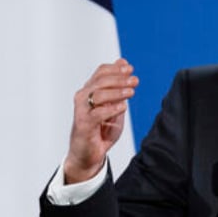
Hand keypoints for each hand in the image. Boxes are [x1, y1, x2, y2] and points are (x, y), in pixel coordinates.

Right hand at [63, 58, 138, 183]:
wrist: (89, 154)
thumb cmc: (101, 129)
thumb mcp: (114, 105)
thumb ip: (118, 87)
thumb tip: (124, 62)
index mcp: (90, 90)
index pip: (101, 72)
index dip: (116, 69)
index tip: (131, 69)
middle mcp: (83, 98)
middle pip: (100, 81)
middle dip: (120, 79)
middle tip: (135, 80)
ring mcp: (82, 111)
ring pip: (98, 95)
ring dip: (117, 92)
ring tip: (131, 92)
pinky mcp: (83, 124)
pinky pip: (97, 114)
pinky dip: (111, 109)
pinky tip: (123, 107)